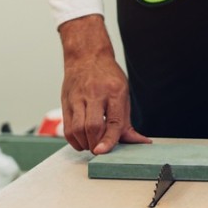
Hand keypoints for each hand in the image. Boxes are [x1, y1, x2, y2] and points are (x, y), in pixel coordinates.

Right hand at [58, 16, 150, 155]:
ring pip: (77, 129)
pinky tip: (81, 141)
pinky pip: (67, 127)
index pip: (113, 121)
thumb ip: (127, 122)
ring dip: (84, 144)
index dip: (108, 140)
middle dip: (95, 144)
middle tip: (99, 150)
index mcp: (115, 91)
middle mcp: (95, 94)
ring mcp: (78, 97)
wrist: (86, 55)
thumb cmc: (108, 77)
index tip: (103, 151)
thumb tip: (140, 143)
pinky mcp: (66, 101)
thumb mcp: (123, 94)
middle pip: (92, 126)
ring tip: (91, 145)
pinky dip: (73, 140)